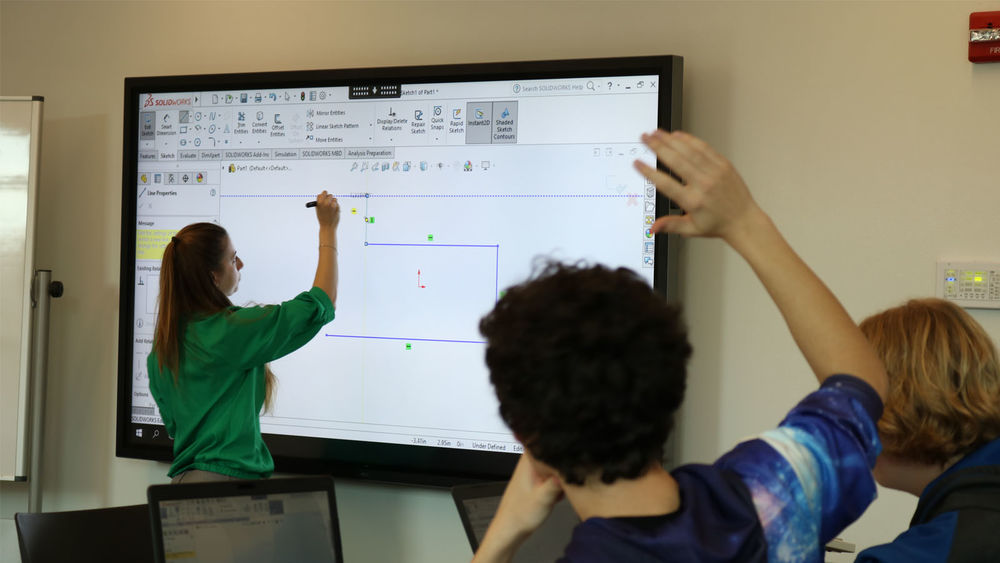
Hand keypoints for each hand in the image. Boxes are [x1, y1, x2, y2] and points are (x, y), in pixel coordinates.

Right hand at [314, 190, 339, 228]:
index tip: (324, 197)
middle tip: (329, 201)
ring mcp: (332, 205)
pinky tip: (334, 211)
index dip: (323, 195)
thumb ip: (320, 202)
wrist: (327, 226)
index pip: (322, 193)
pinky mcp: (337, 208)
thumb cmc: (322, 218)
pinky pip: (337, 204)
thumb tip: (323, 195)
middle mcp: (326, 203)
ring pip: (334, 198)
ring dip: (333, 202)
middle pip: (329, 195)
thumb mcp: (318, 209)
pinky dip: (336, 206)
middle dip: (329, 198)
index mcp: (320, 203)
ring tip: (331, 208)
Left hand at [472, 453, 562, 562]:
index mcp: (529, 460)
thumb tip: (572, 464)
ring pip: (555, 466)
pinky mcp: (537, 481)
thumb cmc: (519, 515)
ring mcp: (533, 472)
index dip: (563, 447)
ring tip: (556, 491)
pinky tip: (555, 496)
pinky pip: (553, 477)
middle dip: (564, 466)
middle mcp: (530, 462)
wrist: (510, 530)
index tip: (572, 455)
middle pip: (555, 454)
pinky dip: (558, 485)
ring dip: (561, 477)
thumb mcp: (545, 496)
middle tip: (562, 482)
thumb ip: (559, 478)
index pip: (549, 440)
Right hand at [634, 130, 762, 241]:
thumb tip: (652, 227)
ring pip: (688, 151)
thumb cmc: (718, 224)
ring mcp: (714, 172)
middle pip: (675, 161)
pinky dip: (690, 140)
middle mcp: (703, 184)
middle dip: (657, 147)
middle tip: (645, 138)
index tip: (638, 163)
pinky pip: (704, 148)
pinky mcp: (723, 165)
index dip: (649, 172)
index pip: (665, 183)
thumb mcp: (691, 229)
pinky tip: (678, 135)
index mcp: (693, 201)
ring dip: (670, 140)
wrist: (744, 220)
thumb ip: (670, 225)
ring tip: (657, 132)